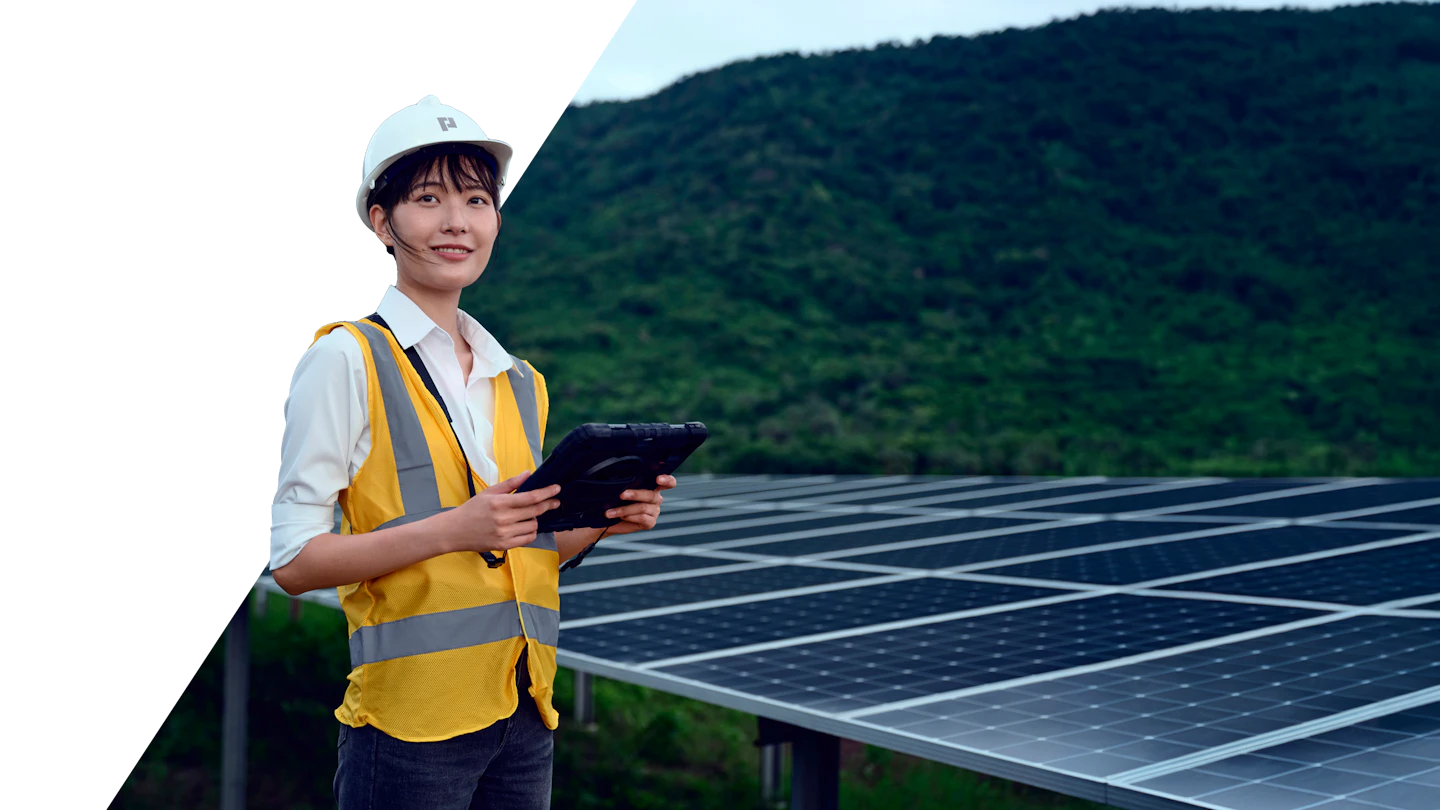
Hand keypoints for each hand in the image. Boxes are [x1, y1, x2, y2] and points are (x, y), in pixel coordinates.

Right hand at [443, 471, 560, 554]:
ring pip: (533, 526)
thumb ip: (510, 484)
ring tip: (530, 516)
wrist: (455, 530)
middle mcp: (503, 518)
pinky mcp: (504, 545)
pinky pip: (527, 539)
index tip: (557, 488)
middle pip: (535, 511)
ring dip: (535, 520)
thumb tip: (528, 474)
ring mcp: (504, 533)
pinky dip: (531, 532)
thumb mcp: (489, 492)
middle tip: (554, 502)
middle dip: (547, 505)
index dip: (546, 493)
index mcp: (500, 502)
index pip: (530, 497)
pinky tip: (526, 527)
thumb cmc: (472, 509)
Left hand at [601, 475, 676, 535]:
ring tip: (611, 511)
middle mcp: (656, 498)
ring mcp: (655, 511)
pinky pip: (642, 518)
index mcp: (653, 486)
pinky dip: (629, 517)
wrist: (609, 519)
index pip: (669, 482)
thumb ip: (628, 484)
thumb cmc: (615, 500)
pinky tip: (621, 517)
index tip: (658, 479)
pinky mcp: (650, 523)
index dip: (667, 480)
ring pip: (643, 508)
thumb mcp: (622, 489)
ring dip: (624, 509)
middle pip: (651, 495)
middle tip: (621, 495)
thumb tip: (623, 480)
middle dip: (635, 494)